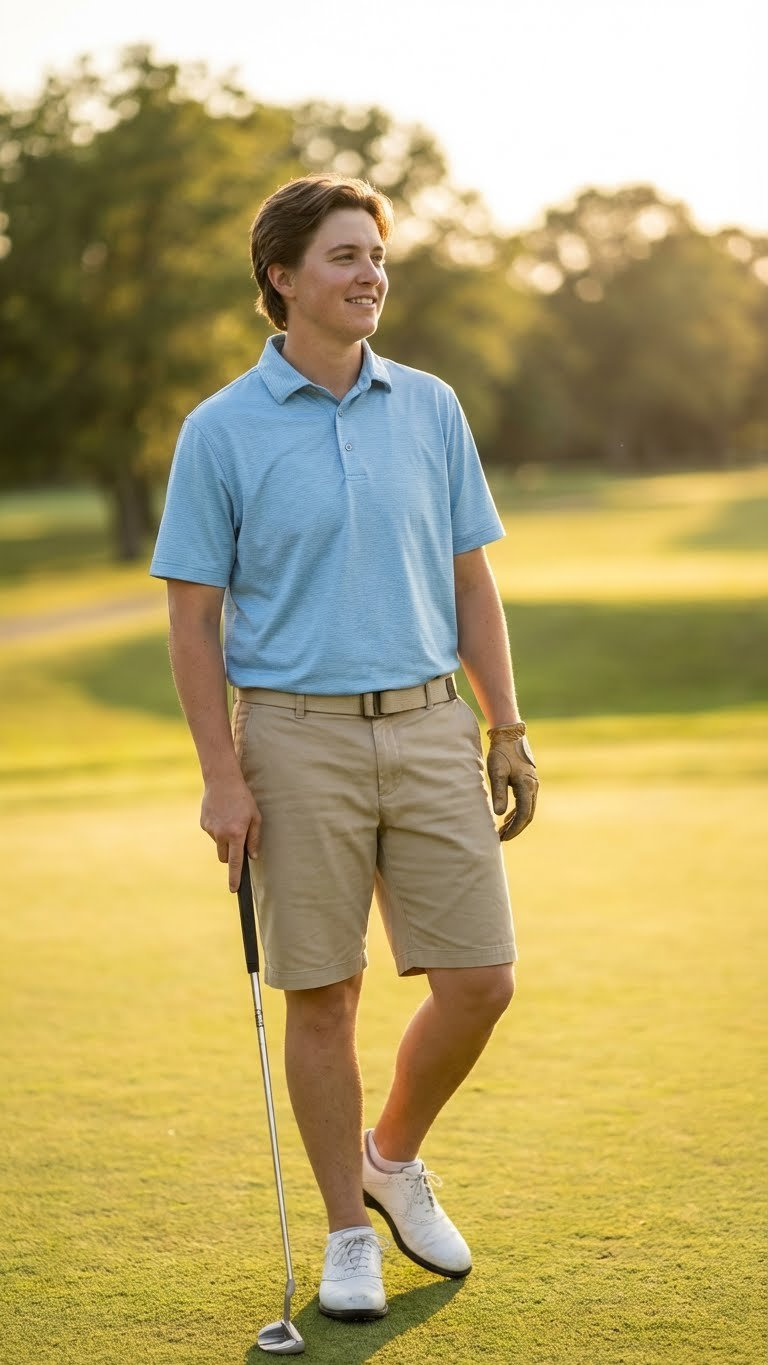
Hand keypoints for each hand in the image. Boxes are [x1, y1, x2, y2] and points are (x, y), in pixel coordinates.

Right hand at [200, 775, 260, 891]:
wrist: (222, 780)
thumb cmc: (243, 798)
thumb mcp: (255, 817)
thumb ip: (254, 838)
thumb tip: (252, 856)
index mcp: (235, 834)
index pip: (235, 862)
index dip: (234, 877)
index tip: (234, 889)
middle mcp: (221, 834)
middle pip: (224, 857)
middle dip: (231, 854)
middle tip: (238, 838)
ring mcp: (210, 830)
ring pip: (218, 845)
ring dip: (224, 839)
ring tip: (230, 819)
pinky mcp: (203, 824)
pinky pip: (212, 833)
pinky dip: (217, 828)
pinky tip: (222, 814)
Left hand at [486, 723, 538, 840]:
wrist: (509, 736)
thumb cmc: (501, 753)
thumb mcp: (496, 772)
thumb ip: (499, 793)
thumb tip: (499, 814)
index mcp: (527, 786)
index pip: (523, 814)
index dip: (514, 828)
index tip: (503, 837)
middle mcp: (533, 787)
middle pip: (527, 814)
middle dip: (516, 828)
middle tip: (501, 838)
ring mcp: (532, 784)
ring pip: (527, 809)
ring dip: (516, 821)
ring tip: (502, 831)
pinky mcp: (528, 781)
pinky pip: (525, 802)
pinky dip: (517, 812)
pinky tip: (507, 817)